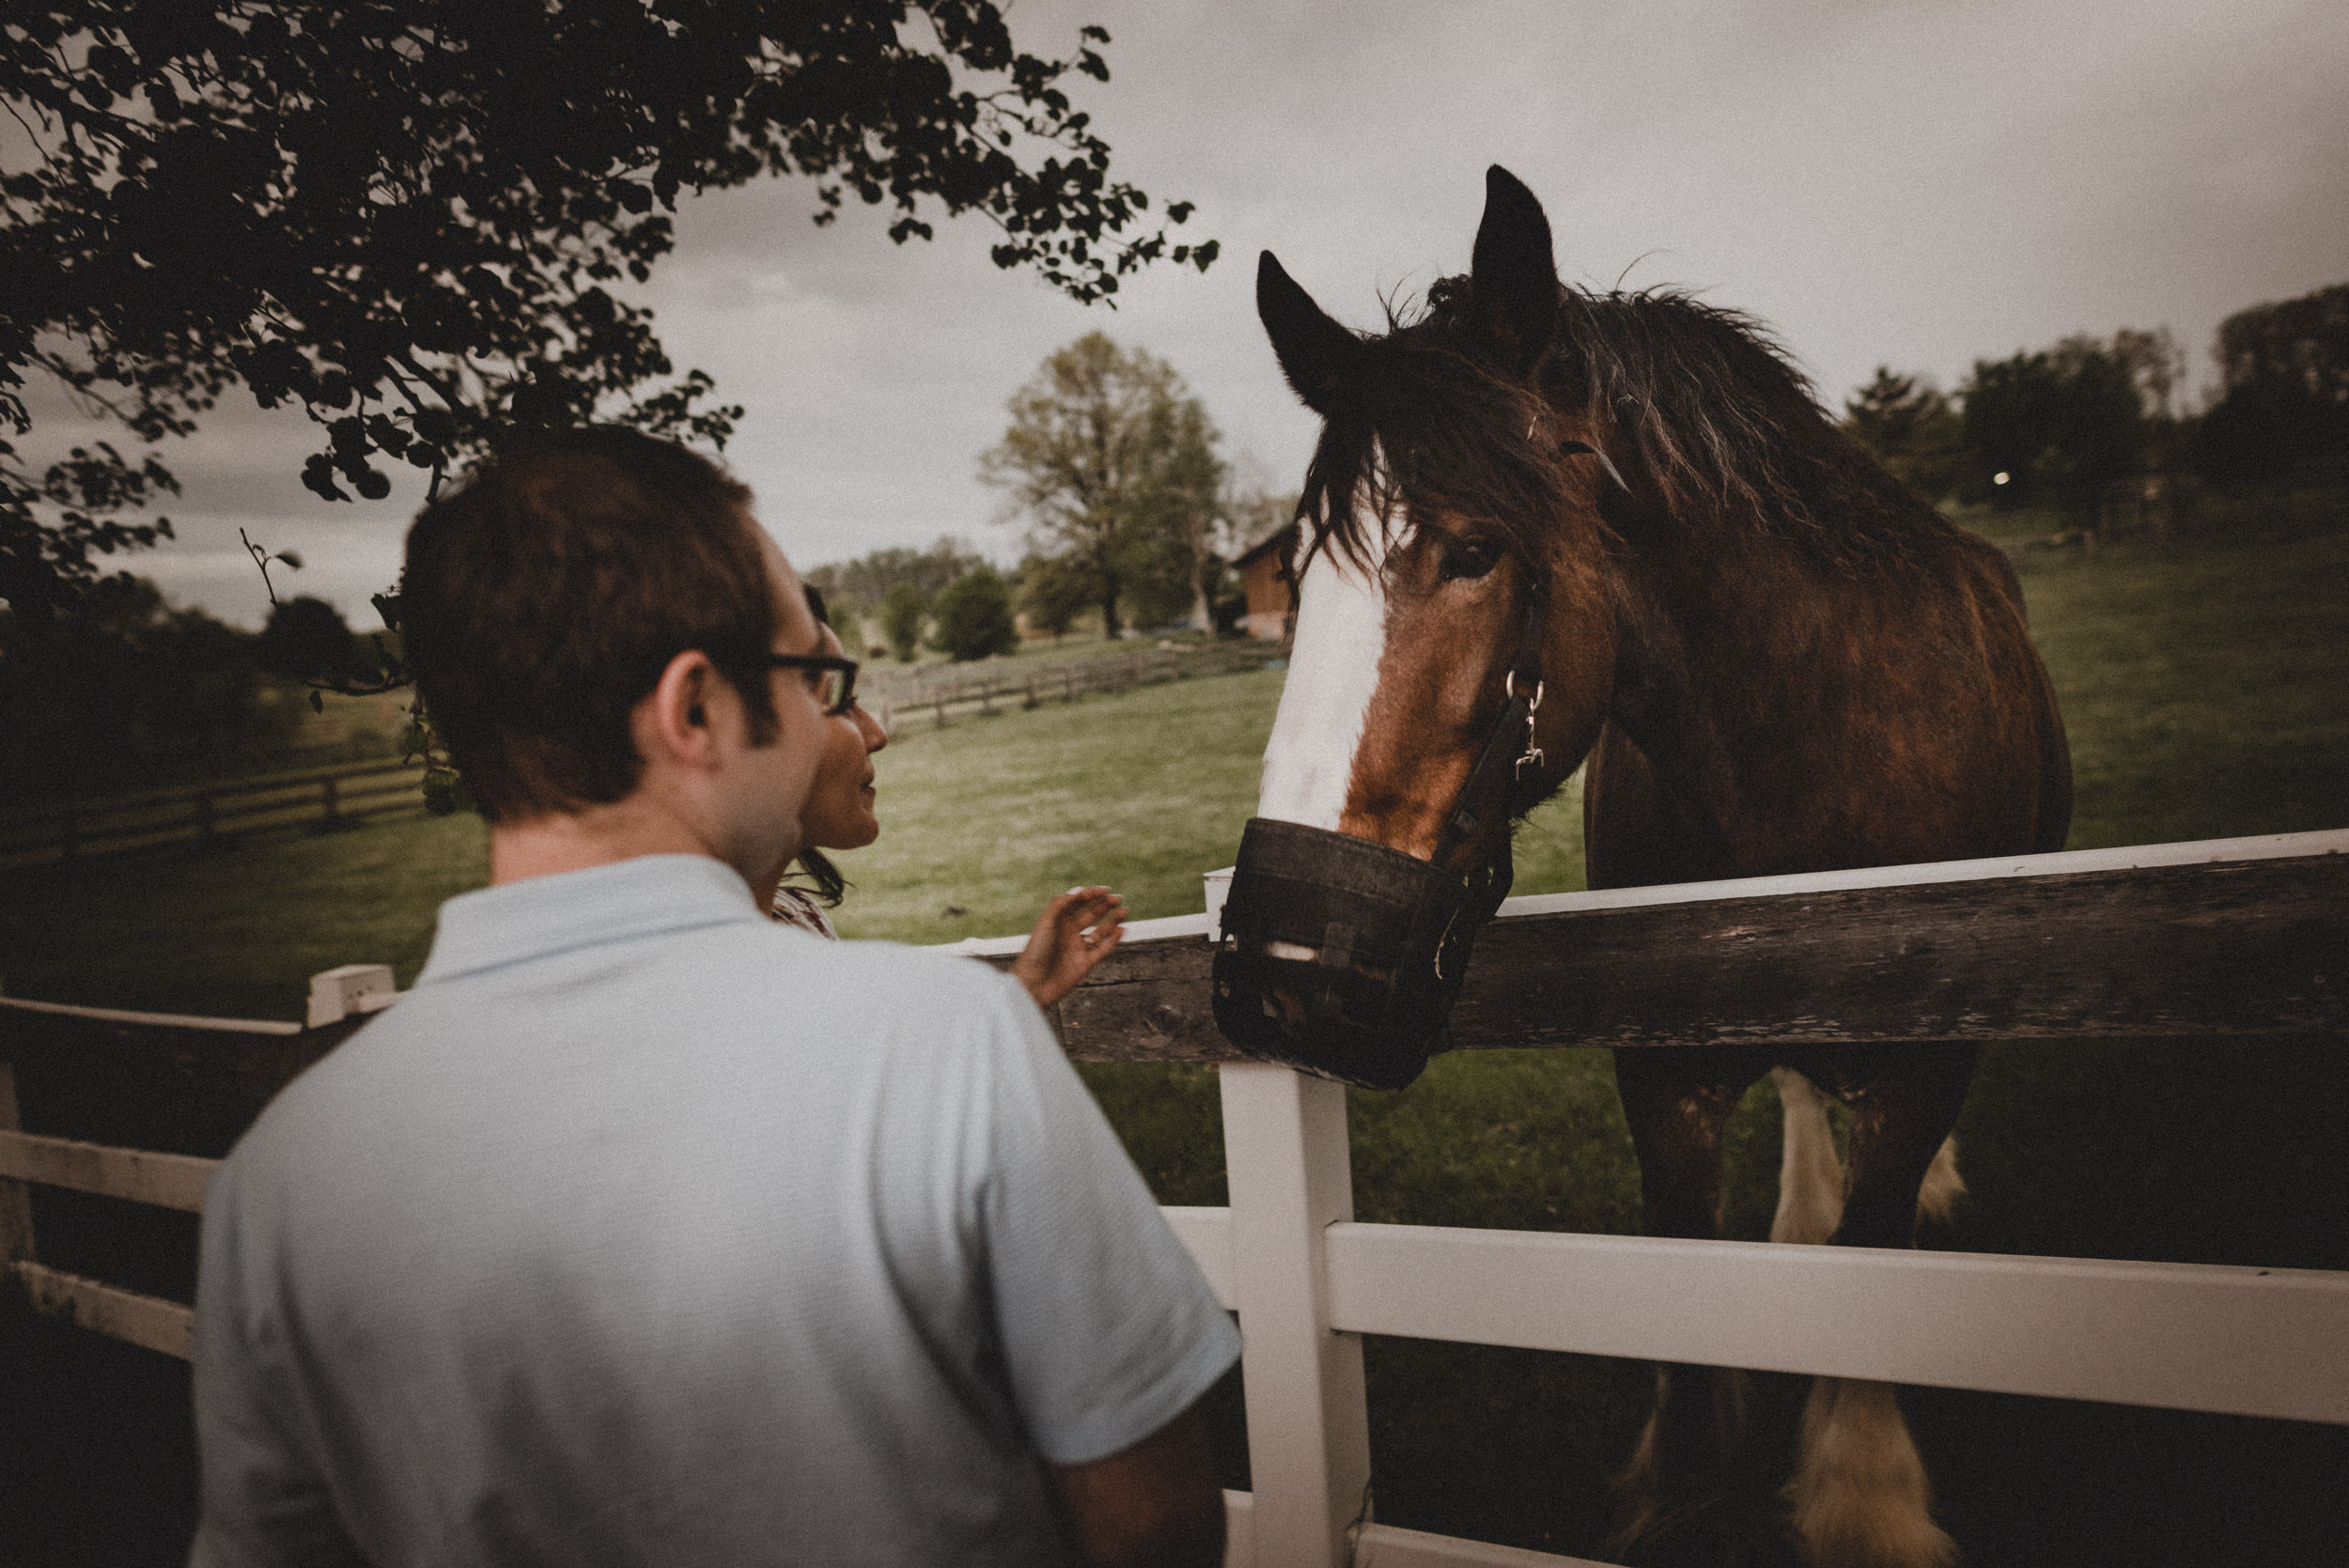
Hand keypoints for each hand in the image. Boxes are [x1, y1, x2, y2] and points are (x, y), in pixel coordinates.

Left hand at [1011, 886, 1126, 1008]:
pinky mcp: (1086, 963)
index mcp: (1058, 921)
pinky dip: (1114, 939)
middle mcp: (1069, 932)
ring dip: (1113, 921)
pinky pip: (1103, 949)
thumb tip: (1080, 890)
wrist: (1034, 984)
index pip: (1078, 902)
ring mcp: (1078, 948)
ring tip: (1125, 911)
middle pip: (1091, 914)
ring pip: (1100, 931)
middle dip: (1105, 905)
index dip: (1091, 894)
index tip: (1105, 890)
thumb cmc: (1036, 952)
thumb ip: (1061, 904)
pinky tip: (1122, 930)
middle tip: (1118, 899)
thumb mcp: (1046, 923)